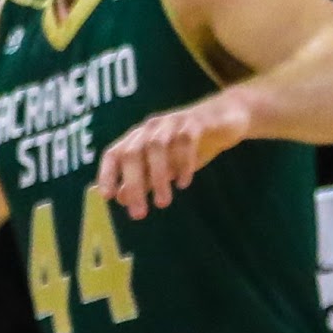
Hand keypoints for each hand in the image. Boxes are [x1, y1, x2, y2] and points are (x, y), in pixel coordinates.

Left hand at [93, 87, 253, 216]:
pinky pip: (185, 140)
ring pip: (157, 147)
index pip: (114, 153)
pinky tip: (184, 183)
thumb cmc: (189, 145)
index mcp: (138, 137)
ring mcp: (172, 122)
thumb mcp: (164, 165)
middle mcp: (151, 128)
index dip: (107, 173)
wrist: (225, 118)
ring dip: (157, 176)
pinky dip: (182, 162)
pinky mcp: (195, 122)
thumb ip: (143, 179)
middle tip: (139, 213)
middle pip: (132, 152)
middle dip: (133, 184)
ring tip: (163, 203)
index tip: (107, 197)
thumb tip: (119, 197)